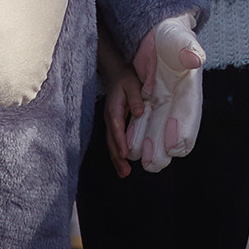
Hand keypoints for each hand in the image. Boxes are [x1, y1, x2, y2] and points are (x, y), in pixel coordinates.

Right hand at [98, 65, 144, 179]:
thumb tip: (139, 112)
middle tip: (124, 172)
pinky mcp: (114, 124)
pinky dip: (117, 152)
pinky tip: (122, 162)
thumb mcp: (133, 84)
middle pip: (111, 140)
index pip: (116, 127)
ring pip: (111, 143)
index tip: (124, 154)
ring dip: (116, 159)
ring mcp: (110, 122)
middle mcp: (109, 118)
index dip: (120, 141)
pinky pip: (114, 140)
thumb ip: (136, 97)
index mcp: (114, 108)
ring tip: (123, 173)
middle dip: (117, 157)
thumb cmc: (126, 79)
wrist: (117, 74)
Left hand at [127, 16, 204, 172]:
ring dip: (145, 147)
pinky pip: (140, 124)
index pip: (190, 114)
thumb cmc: (172, 35)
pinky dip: (133, 136)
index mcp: (190, 88)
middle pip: (172, 132)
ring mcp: (162, 104)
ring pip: (154, 132)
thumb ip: (188, 49)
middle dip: (162, 150)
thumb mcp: (180, 39)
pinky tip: (125, 148)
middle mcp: (177, 101)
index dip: (183, 131)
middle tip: (151, 162)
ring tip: (134, 159)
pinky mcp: (146, 103)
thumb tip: (194, 59)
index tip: (173, 146)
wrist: (157, 33)